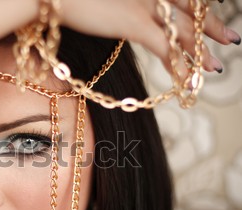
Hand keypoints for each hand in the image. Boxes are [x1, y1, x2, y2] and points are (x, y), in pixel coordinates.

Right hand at [60, 0, 239, 73]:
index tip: (210, 15)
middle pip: (191, 10)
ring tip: (215, 67)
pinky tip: (188, 81)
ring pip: (183, 32)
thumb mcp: (101, 0)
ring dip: (200, 52)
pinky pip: (166, 49)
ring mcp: (146, 5)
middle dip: (211, 28)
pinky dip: (179, 68)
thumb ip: (115, 5)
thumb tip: (117, 13)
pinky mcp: (136, 24)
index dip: (198, 8)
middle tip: (229, 39)